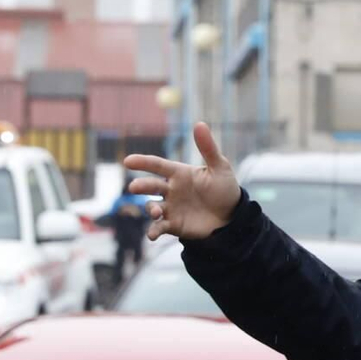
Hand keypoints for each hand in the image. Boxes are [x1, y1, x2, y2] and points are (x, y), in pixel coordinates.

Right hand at [123, 123, 241, 241]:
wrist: (232, 217)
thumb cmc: (225, 189)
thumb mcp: (220, 167)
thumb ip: (208, 148)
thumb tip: (200, 124)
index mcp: (179, 173)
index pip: (158, 165)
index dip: (143, 162)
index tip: (128, 161)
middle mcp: (171, 190)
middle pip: (151, 186)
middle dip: (141, 186)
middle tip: (134, 187)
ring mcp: (171, 207)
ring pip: (152, 207)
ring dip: (150, 209)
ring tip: (156, 212)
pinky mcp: (174, 225)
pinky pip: (159, 227)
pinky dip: (153, 231)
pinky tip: (152, 235)